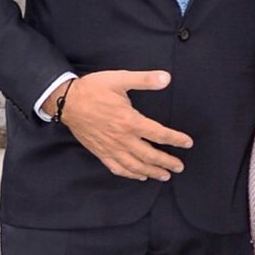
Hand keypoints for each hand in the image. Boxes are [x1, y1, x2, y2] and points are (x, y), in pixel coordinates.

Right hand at [50, 70, 192, 180]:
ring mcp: (111, 148)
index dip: (176, 139)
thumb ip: (144, 80)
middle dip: (167, 162)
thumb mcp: (119, 79)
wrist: (67, 101)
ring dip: (152, 172)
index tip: (187, 143)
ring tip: (165, 175)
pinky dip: (130, 175)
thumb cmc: (93, 89)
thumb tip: (166, 78)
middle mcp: (122, 138)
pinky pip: (118, 168)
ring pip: (135, 166)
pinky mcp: (101, 152)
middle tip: (180, 167)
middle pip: (150, 155)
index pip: (159, 134)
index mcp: (129, 121)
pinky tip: (139, 176)